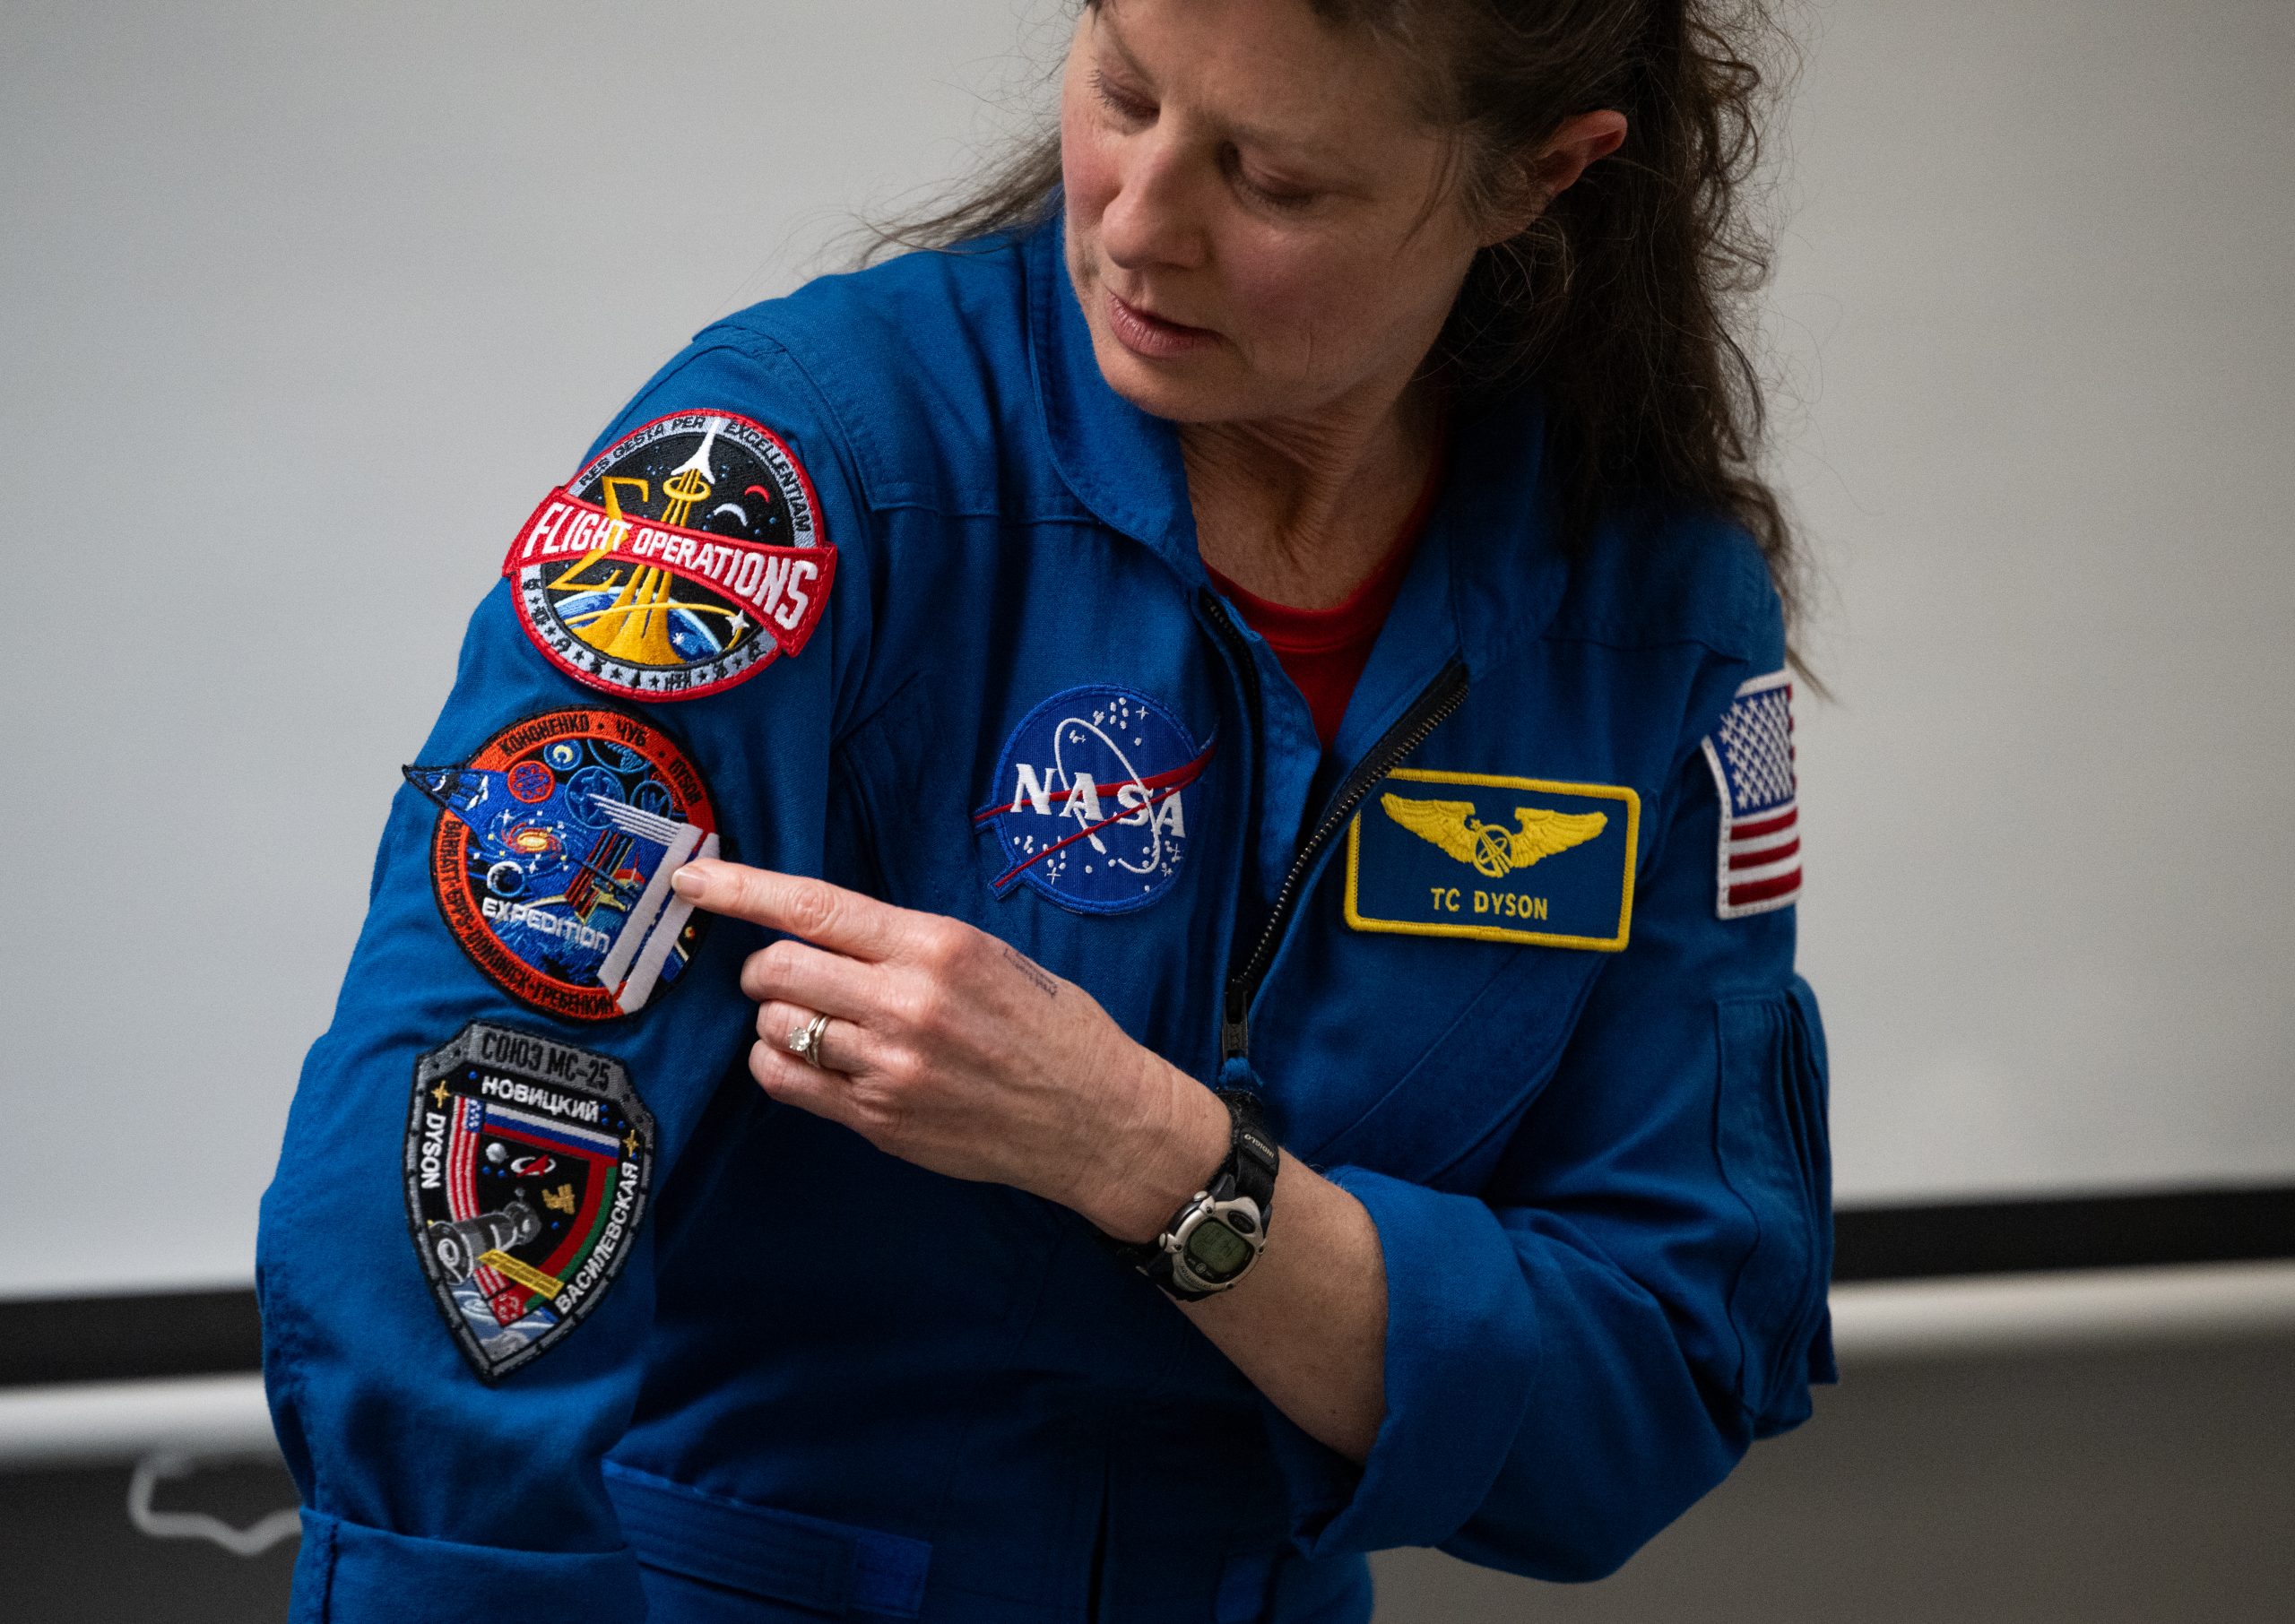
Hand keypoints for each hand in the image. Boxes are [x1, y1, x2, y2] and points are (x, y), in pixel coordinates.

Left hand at [668, 859, 1226, 1236]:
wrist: (1095, 1118)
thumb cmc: (1052, 1027)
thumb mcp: (992, 956)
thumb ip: (907, 943)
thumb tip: (822, 929)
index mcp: (936, 947)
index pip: (813, 906)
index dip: (740, 889)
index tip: (692, 877)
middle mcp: (906, 1004)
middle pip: (776, 969)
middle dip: (764, 966)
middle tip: (785, 972)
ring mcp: (888, 1067)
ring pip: (775, 1026)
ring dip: (779, 1018)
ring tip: (823, 1022)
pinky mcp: (878, 1119)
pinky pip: (786, 1081)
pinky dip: (778, 1062)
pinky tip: (808, 1058)